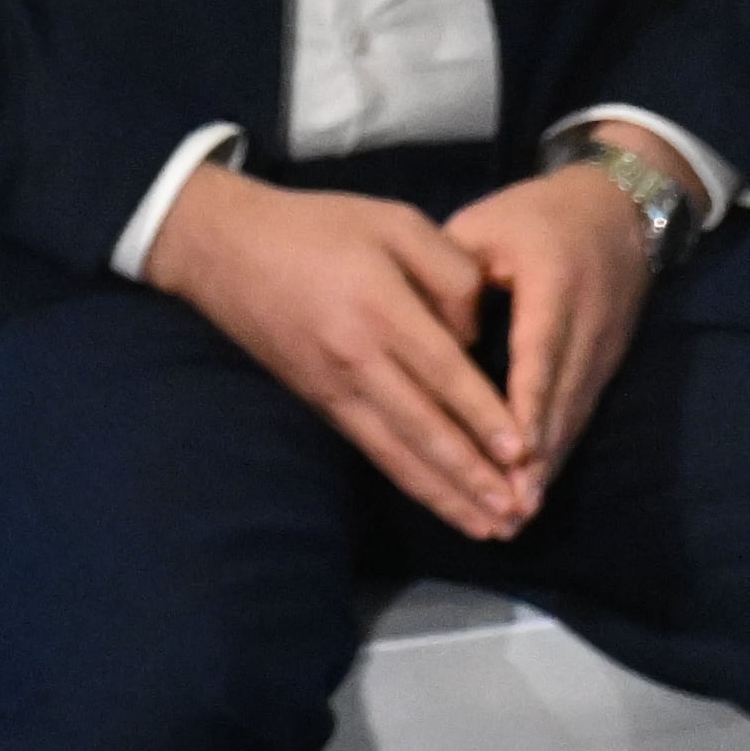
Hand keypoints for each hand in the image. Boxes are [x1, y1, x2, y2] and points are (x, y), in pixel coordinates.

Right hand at [145, 164, 537, 539]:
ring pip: (398, 452)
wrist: (227, 249)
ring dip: (445, 493)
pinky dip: (410, 479)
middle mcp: (357, 361)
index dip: (483, 416)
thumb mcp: (397, 222)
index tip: (522, 452)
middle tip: (519, 513)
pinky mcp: (322, 403)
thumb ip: (449, 271)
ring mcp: (335, 389)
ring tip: (489, 528)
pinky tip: (439, 500)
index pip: (443, 374)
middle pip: (424, 428)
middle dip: (473, 475)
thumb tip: (477, 334)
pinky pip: (374, 449)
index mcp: (379, 309)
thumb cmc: (323, 227)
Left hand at [444, 124, 680, 485]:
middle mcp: (589, 318)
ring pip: (576, 410)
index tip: (515, 453)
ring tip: (521, 513)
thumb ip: (447, 278)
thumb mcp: (484, 226)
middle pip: (563, 395)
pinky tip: (538, 485)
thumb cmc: (534, 215)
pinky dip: (560, 448)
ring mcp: (606, 343)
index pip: (539, 349)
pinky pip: (583, 409)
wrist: (618, 206)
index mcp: (554, 279)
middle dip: (538, 456)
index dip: (528, 403)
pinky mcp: (609, 360)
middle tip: (511, 510)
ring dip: (551, 464)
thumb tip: (418, 339)